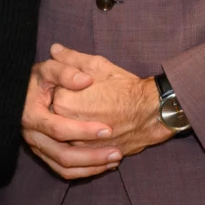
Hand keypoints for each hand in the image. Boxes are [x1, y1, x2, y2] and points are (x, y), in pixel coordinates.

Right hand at [20, 57, 124, 180]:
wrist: (23, 92)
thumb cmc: (38, 78)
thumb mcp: (49, 68)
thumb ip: (66, 71)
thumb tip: (86, 81)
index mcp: (32, 115)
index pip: (58, 129)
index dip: (83, 131)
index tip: (108, 129)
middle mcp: (32, 135)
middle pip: (62, 155)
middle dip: (91, 156)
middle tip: (117, 153)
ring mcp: (37, 147)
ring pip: (63, 167)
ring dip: (91, 167)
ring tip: (115, 160)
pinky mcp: (44, 154)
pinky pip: (63, 171)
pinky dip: (84, 171)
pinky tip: (104, 165)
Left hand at [41, 45, 174, 153]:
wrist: (152, 113)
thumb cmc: (125, 87)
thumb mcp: (98, 65)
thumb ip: (71, 58)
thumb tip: (54, 49)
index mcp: (64, 101)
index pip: (53, 94)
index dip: (65, 89)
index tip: (79, 87)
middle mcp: (67, 125)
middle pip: (57, 116)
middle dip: (69, 108)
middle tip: (90, 101)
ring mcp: (78, 144)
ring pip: (67, 135)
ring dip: (75, 127)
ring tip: (95, 115)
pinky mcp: (91, 155)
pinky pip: (79, 150)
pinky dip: (84, 143)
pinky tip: (97, 132)